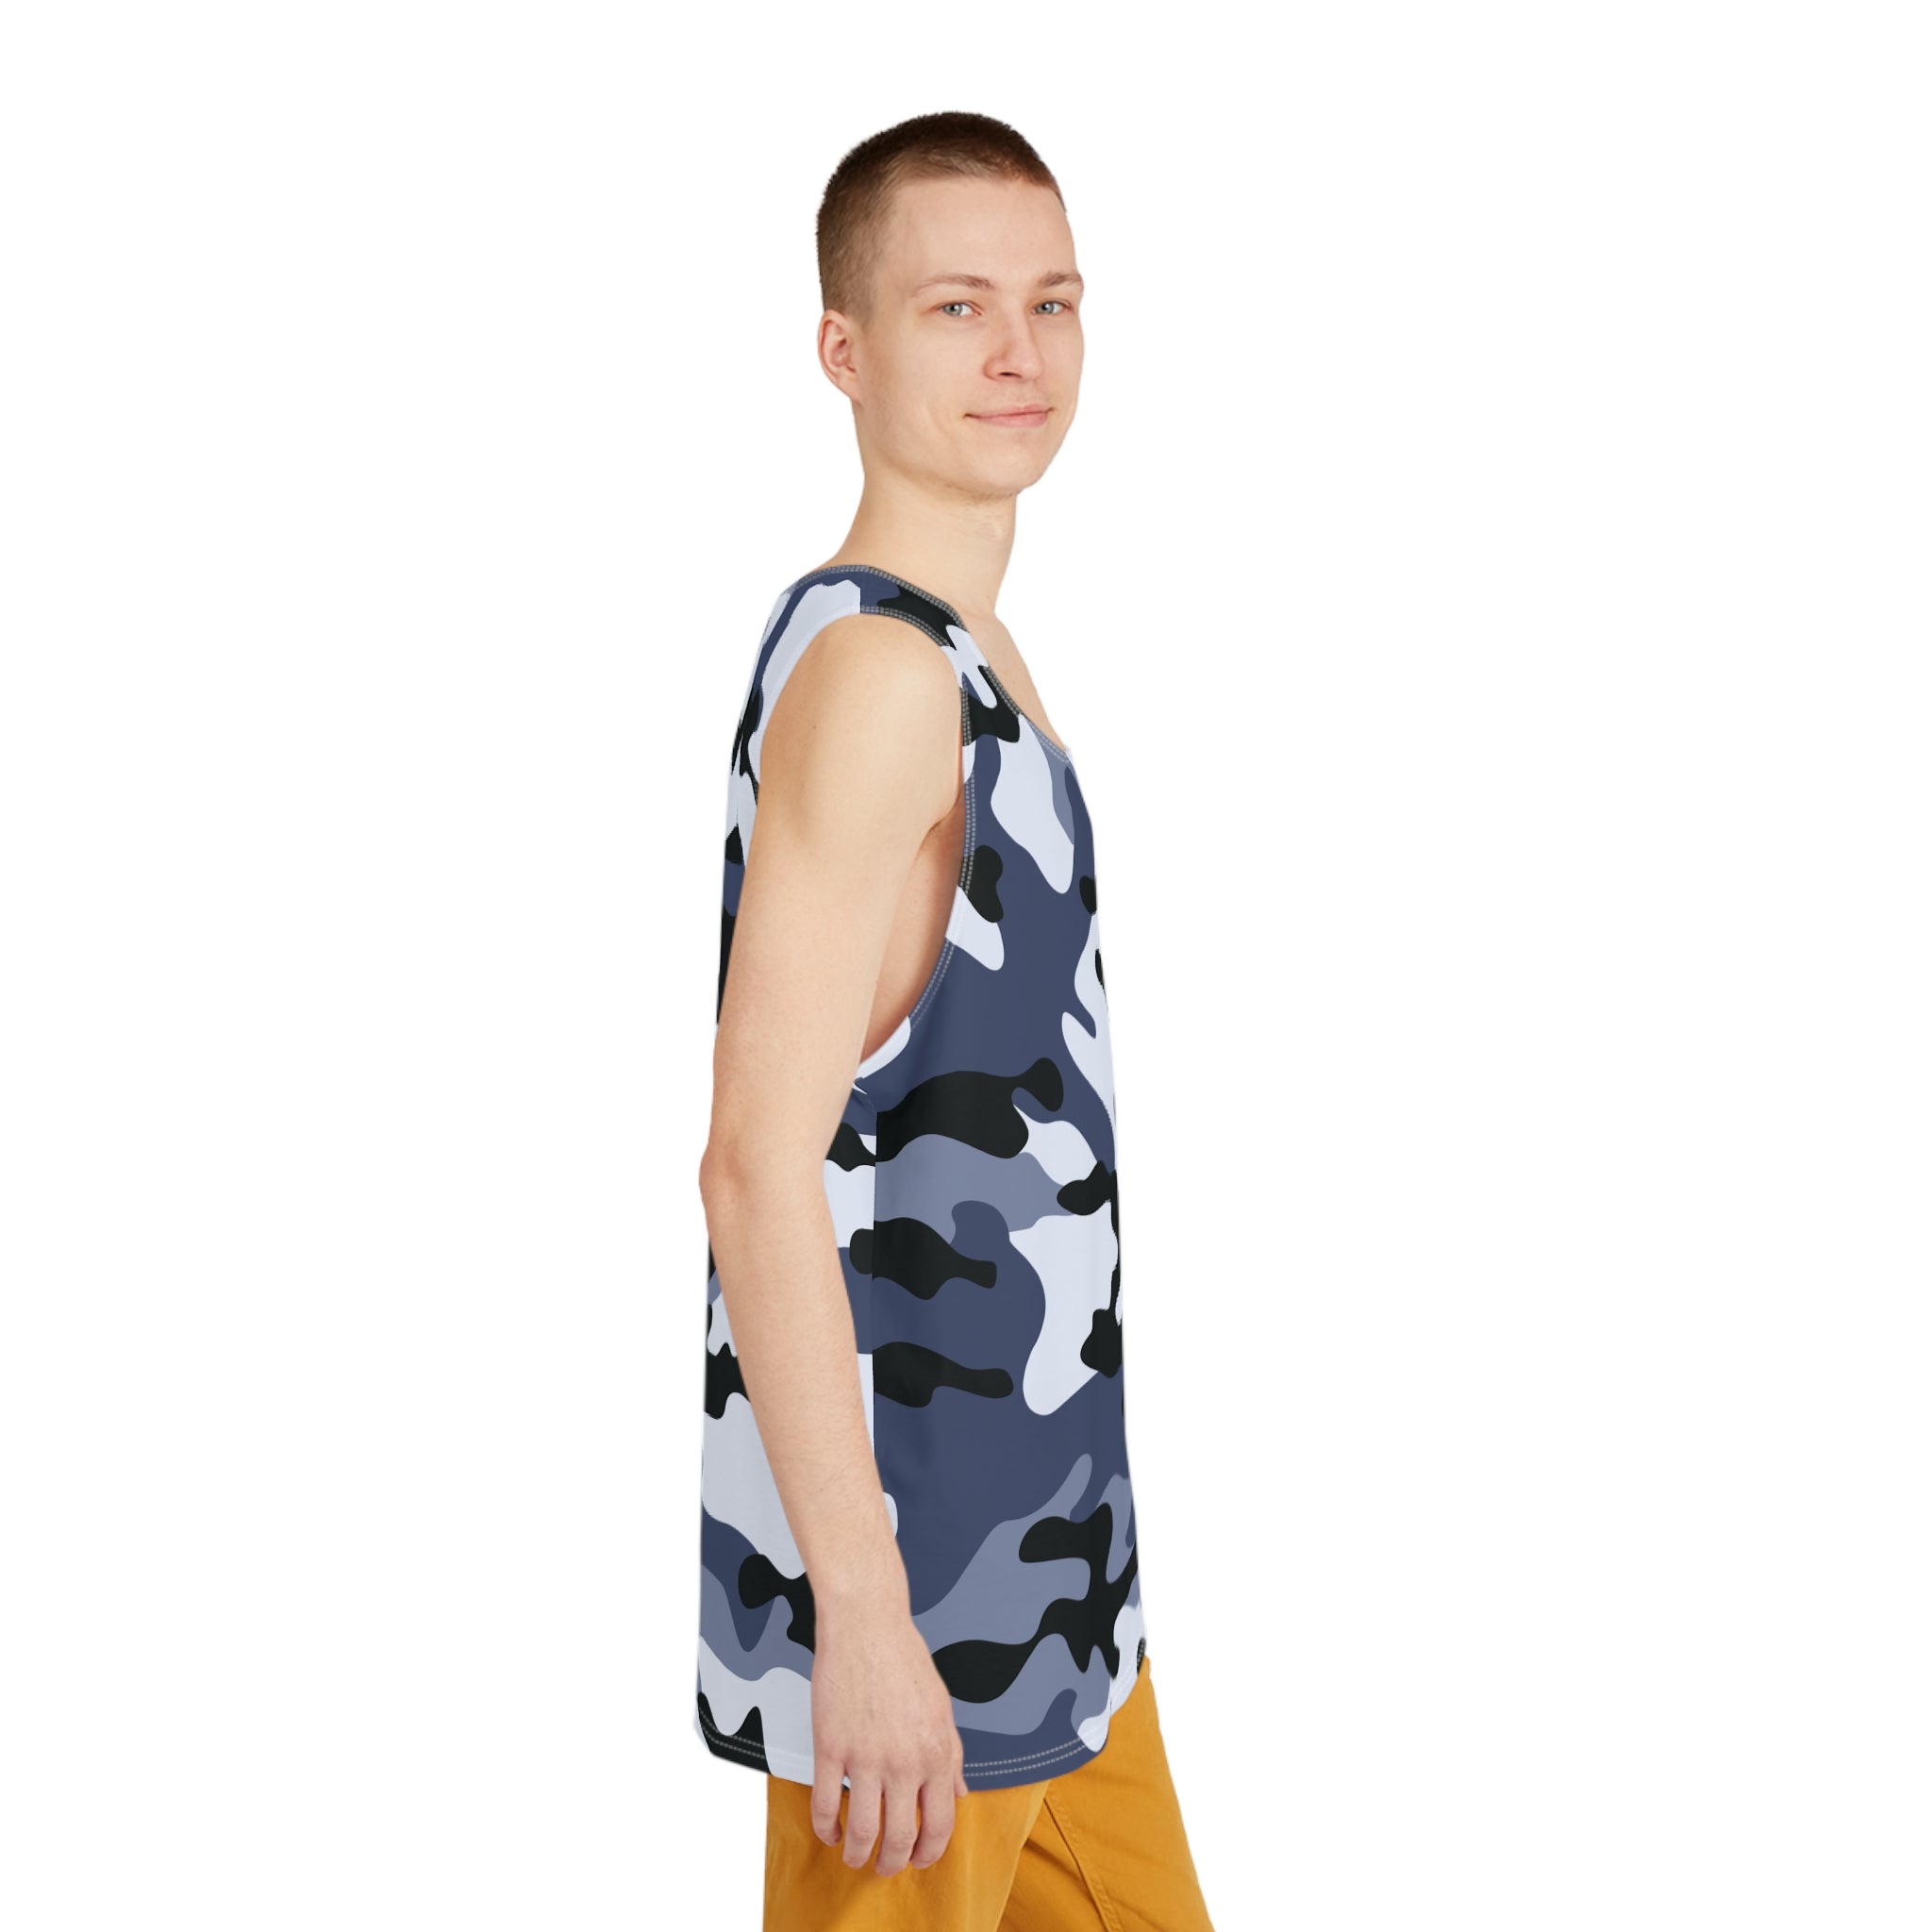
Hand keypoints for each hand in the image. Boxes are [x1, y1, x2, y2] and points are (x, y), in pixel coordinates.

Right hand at [809, 1607, 970, 1874]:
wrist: (866, 1622)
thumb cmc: (903, 1657)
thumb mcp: (942, 1707)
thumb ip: (952, 1754)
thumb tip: (959, 1792)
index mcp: (937, 1752)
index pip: (940, 1823)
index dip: (930, 1851)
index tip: (920, 1859)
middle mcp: (904, 1760)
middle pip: (901, 1837)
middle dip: (893, 1863)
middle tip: (885, 1867)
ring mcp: (865, 1755)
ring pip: (861, 1830)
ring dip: (858, 1855)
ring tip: (854, 1857)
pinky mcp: (830, 1745)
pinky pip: (824, 1804)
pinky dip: (825, 1829)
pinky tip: (829, 1832)